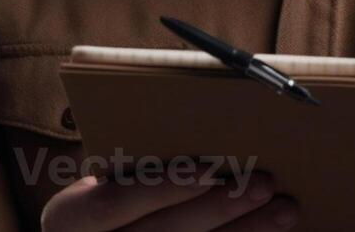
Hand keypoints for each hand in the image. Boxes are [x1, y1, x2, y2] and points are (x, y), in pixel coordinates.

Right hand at [40, 165, 297, 230]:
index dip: (162, 188)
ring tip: (284, 211)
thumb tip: (209, 135)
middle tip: (265, 183)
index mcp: (69, 218)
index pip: (113, 204)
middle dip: (219, 209)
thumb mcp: (103, 182)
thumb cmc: (107, 205)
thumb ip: (135, 166)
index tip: (209, 169)